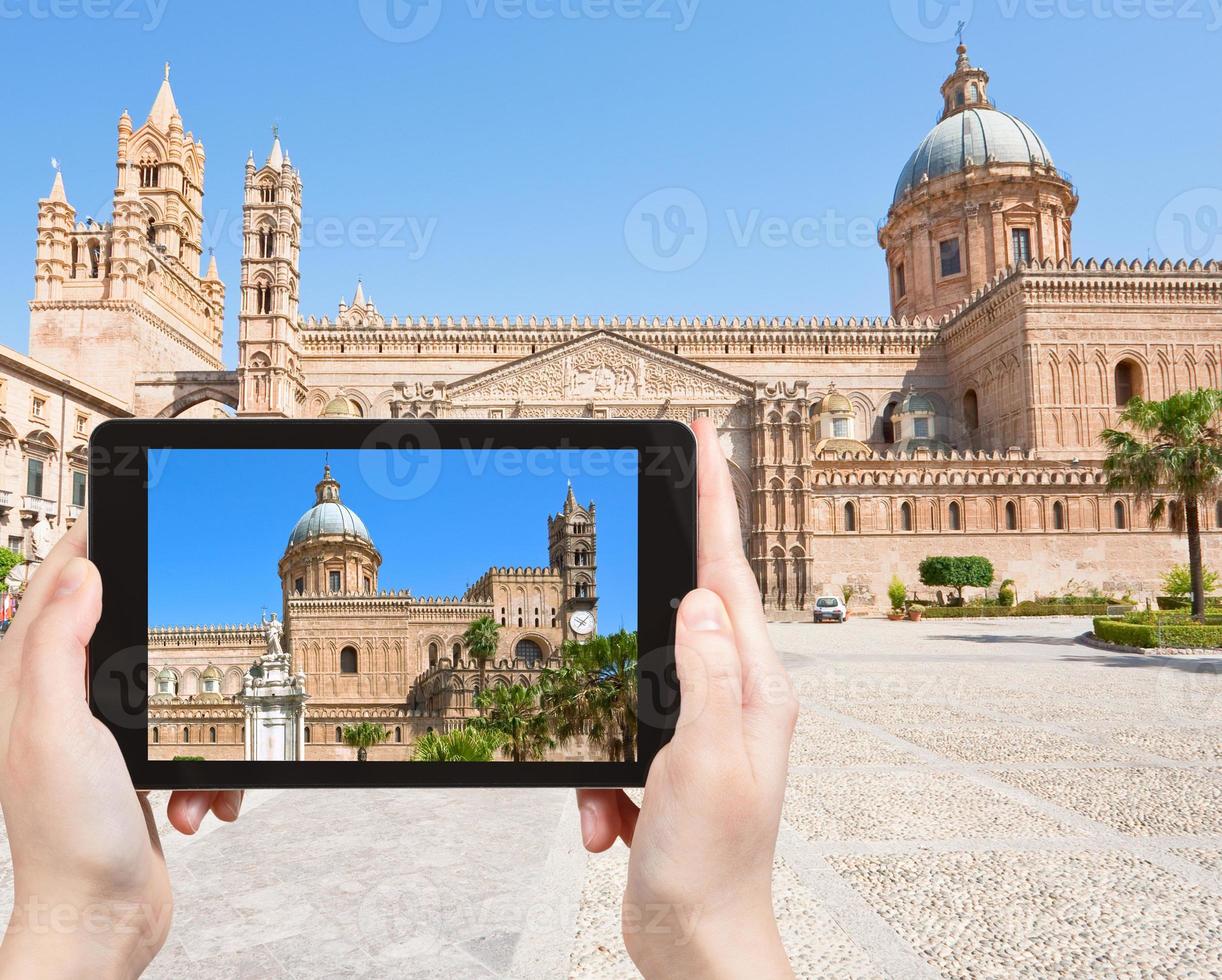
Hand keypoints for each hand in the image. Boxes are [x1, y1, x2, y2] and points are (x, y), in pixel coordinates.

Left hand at [0, 520, 242, 977]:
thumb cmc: (68, 837)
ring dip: (206, 729)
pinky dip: (212, 773)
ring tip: (200, 775)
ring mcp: (106, 740)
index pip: (54, 589)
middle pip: (123, 630)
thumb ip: (58, 646)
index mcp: (32, 686)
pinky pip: (194, 744)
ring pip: (173, 691)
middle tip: (194, 626)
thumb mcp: (56, 728)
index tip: (121, 504)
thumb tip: (81, 570)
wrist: (100, 923)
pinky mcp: (143, 770)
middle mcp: (64, 706)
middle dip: (172, 640)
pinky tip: (203, 805)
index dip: (86, 541)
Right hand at [577, 417, 797, 978]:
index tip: (704, 438)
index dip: (715, 499)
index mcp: (753, 686)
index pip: (729, 571)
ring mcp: (701, 726)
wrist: (698, 945)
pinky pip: (616, 735)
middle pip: (688, 604)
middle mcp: (734, 696)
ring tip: (612, 798)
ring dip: (606, 723)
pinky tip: (608, 823)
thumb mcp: (703, 763)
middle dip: (656, 578)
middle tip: (643, 518)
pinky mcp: (667, 757)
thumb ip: (704, 675)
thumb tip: (700, 598)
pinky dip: (598, 777)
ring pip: (637, 676)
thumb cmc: (712, 867)